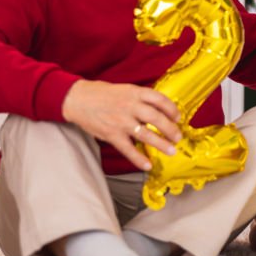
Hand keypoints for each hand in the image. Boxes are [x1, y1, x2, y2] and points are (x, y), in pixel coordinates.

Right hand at [61, 79, 181, 170]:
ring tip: (171, 151)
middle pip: (156, 117)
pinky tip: (148, 165)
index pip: (159, 99)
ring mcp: (120, 121)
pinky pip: (128, 149)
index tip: (177, 117)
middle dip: (170, 129)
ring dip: (161, 144)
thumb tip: (159, 110)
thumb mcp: (125, 90)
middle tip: (178, 137)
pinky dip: (138, 158)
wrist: (77, 99)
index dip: (171, 109)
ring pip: (145, 134)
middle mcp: (129, 106)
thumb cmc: (102, 94)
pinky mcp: (111, 134)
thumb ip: (140, 99)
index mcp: (134, 93)